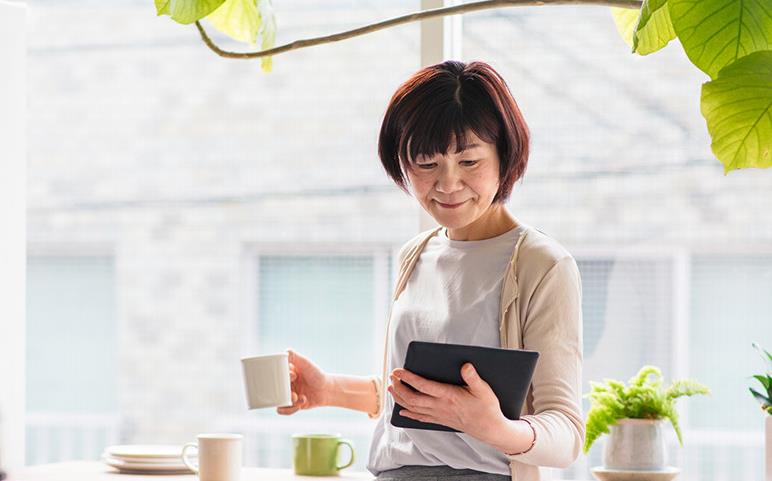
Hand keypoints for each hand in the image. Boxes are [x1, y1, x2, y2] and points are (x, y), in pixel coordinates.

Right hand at [277, 349, 330, 414]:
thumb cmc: (316, 374)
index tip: (293, 375)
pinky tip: (300, 404)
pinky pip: (283, 410)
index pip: (275, 375)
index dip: (282, 377)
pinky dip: (289, 410)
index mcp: (285, 374)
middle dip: (283, 390)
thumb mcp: (305, 363)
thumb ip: (294, 356)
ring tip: (297, 398)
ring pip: (278, 401)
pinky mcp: (292, 405)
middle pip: (275, 389)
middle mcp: (285, 384)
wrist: (327, 389)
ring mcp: (288, 395)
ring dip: (286, 401)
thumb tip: (285, 352)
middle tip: (294, 390)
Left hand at [387, 363, 506, 443]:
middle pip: (413, 398)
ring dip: (400, 399)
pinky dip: (409, 413)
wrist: (490, 429)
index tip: (398, 371)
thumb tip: (465, 365)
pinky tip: (402, 410)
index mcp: (449, 396)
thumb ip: (473, 377)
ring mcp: (439, 415)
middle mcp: (440, 406)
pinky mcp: (440, 420)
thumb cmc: (487, 408)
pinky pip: (420, 418)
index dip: (408, 378)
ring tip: (392, 389)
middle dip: (400, 388)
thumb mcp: (484, 390)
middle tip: (392, 377)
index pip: (423, 386)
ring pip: (413, 408)